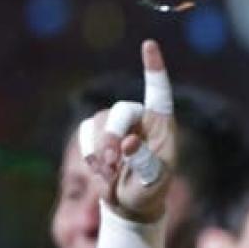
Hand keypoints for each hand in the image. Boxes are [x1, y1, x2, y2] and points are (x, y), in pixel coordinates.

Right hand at [82, 40, 176, 222]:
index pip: (159, 92)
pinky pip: (85, 135)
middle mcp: (140, 118)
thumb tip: (129, 141)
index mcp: (162, 124)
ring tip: (113, 174)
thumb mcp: (155, 180)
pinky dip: (91, 156)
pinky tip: (104, 171)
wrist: (131, 202)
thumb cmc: (151, 189)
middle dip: (112, 137)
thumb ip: (145, 160)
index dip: (154, 68)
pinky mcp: (96, 132)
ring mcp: (116, 123)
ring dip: (101, 151)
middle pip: (120, 111)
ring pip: (99, 123)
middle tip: (112, 163)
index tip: (149, 44)